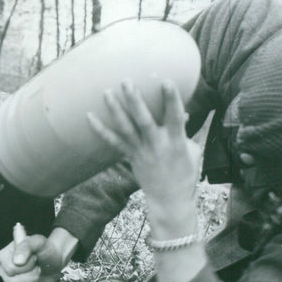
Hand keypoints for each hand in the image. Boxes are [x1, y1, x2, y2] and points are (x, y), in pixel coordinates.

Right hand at [0, 227, 76, 281]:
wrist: (55, 258)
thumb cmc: (45, 248)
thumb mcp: (38, 241)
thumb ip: (26, 246)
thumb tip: (17, 261)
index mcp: (5, 257)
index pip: (9, 270)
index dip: (25, 267)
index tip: (34, 259)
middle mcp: (5, 272)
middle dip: (30, 277)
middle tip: (38, 268)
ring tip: (40, 279)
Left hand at [87, 80, 201, 215]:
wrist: (170, 199)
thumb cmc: (185, 173)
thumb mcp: (193, 150)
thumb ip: (187, 130)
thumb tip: (184, 112)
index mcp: (176, 142)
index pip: (175, 117)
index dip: (171, 99)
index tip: (166, 81)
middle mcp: (157, 145)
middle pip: (143, 120)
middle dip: (135, 100)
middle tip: (127, 81)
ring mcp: (141, 151)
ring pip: (126, 128)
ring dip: (115, 109)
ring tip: (106, 92)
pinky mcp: (130, 156)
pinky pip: (113, 142)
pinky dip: (100, 129)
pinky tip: (89, 116)